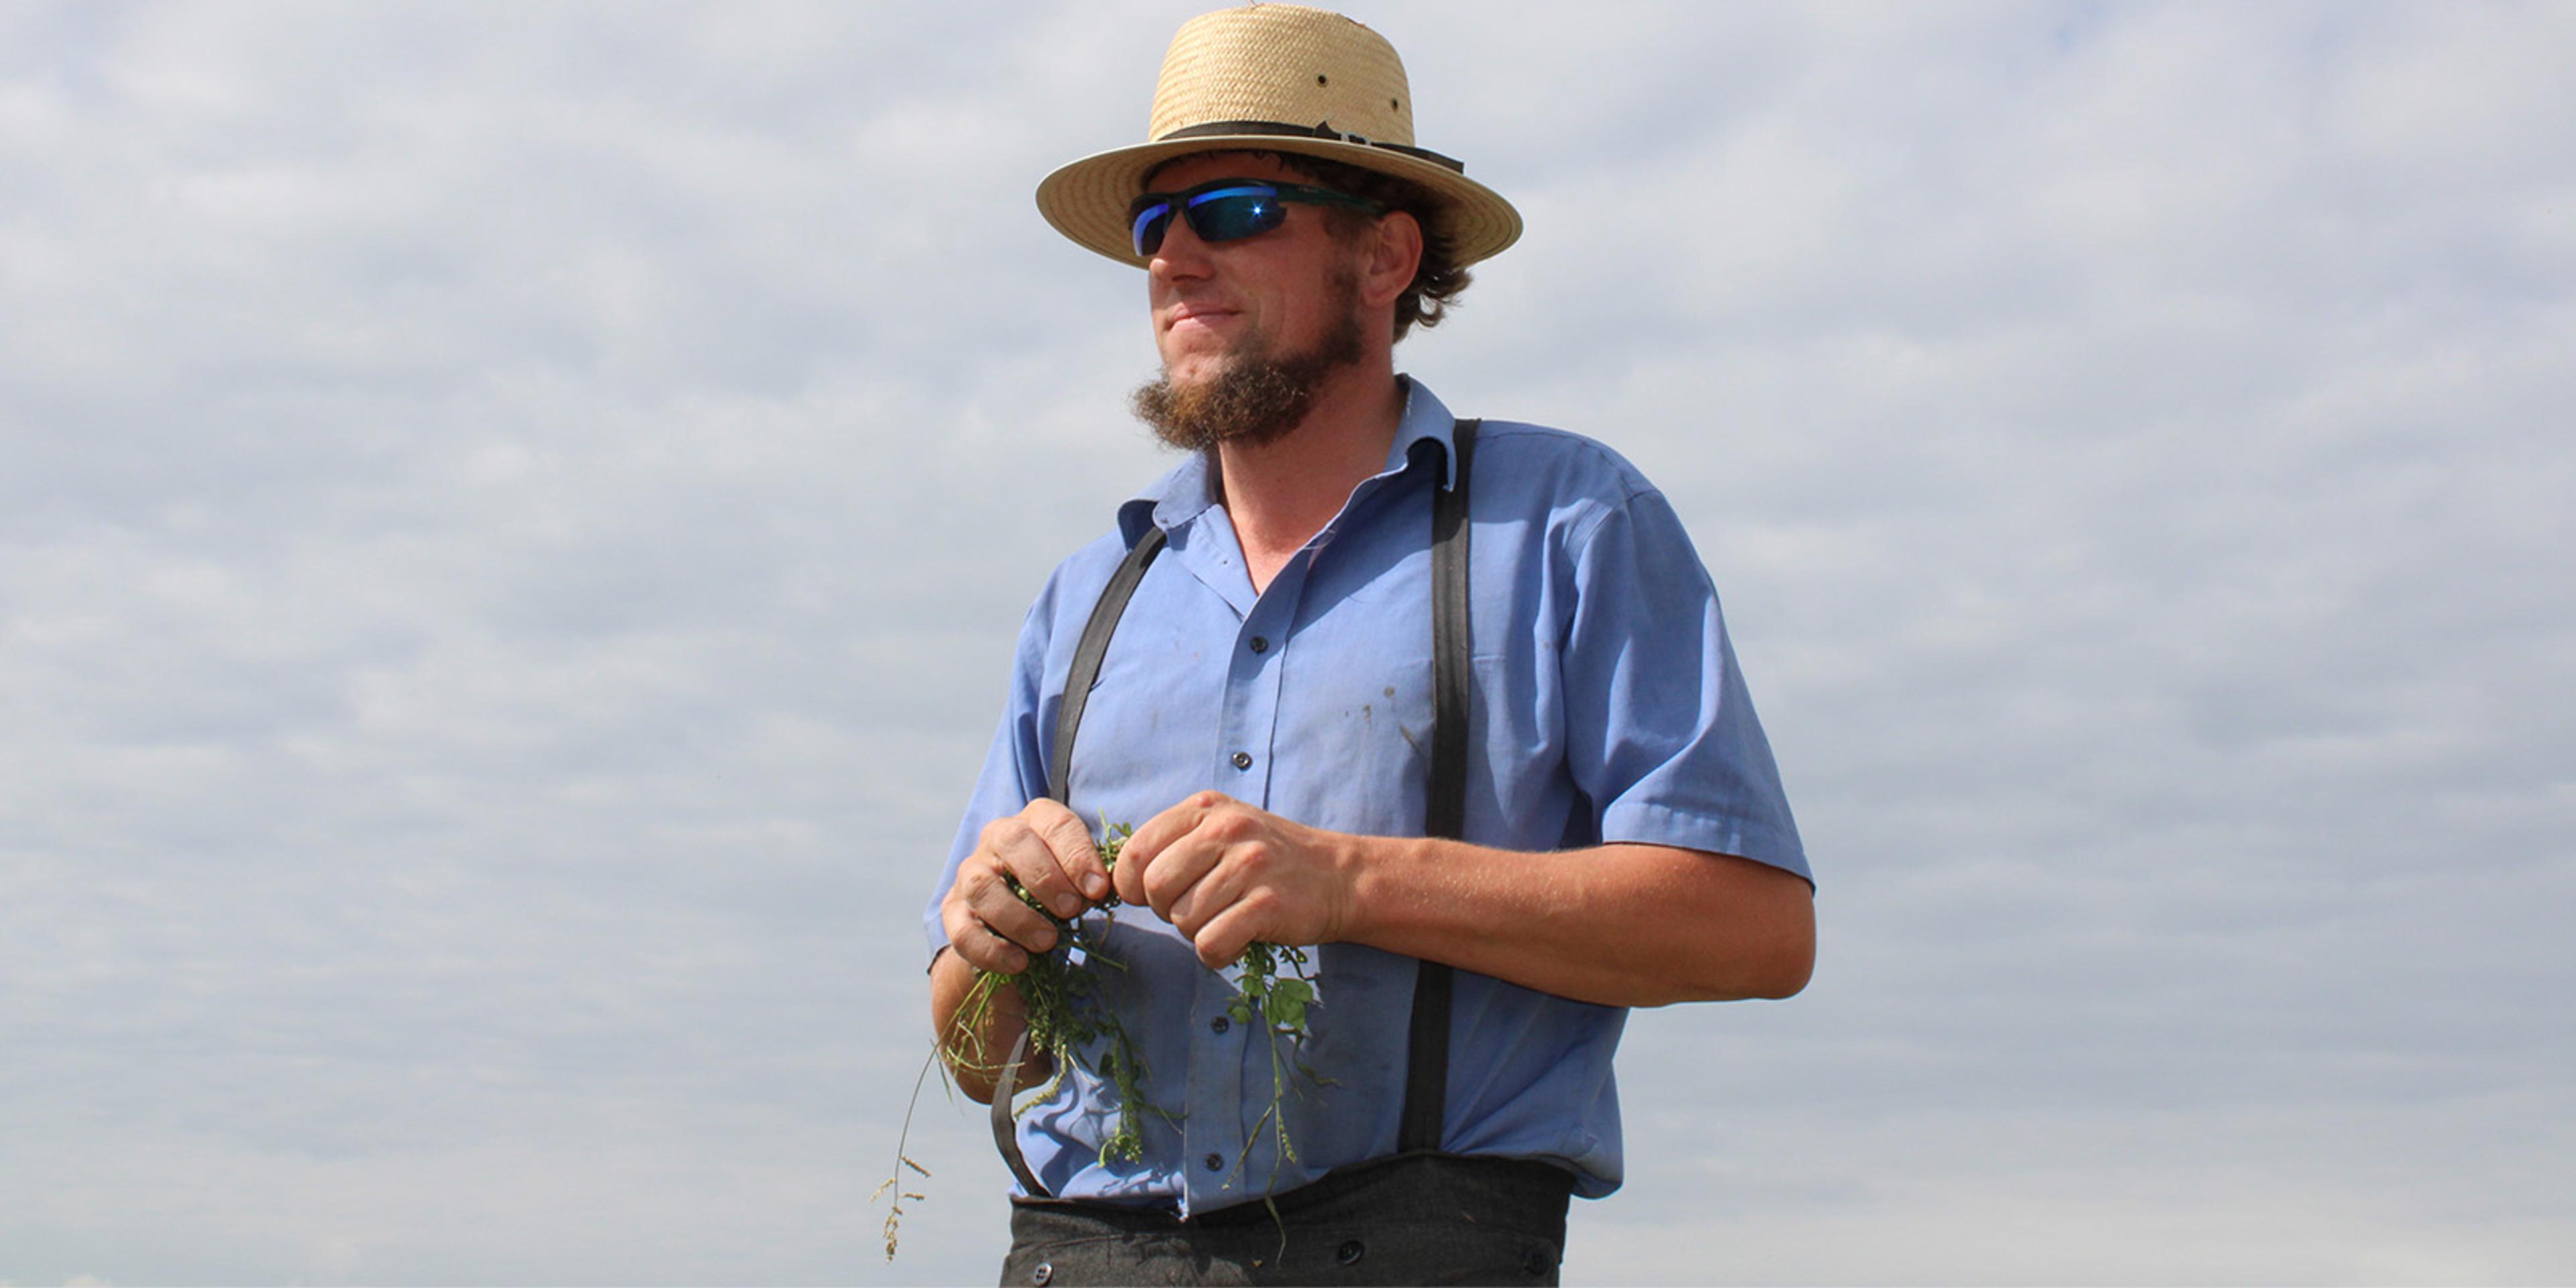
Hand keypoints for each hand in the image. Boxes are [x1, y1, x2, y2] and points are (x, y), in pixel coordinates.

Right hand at [940, 798, 1114, 975]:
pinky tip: (1018, 963)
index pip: (1056, 824)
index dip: (1078, 854)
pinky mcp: (952, 912)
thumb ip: (1090, 882)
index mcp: (1036, 822)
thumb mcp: (1078, 884)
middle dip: (1045, 877)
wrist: (1016, 936)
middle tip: (1071, 909)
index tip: (1098, 890)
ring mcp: (970, 873)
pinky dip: (991, 949)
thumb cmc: (1057, 897)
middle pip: (1013, 840)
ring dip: (1018, 917)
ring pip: (982, 886)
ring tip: (1047, 942)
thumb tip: (1101, 890)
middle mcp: (997, 838)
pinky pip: (963, 930)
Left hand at [1115, 791, 1353, 968]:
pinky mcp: (1268, 905)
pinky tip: (1239, 939)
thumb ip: (1174, 843)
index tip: (1151, 896)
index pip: (1137, 851)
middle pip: (1156, 888)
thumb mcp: (1221, 828)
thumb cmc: (1270, 859)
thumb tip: (1120, 882)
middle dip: (1167, 910)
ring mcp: (1249, 866)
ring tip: (1227, 918)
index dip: (1133, 885)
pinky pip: (1211, 944)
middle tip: (1198, 909)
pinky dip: (1218, 953)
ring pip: (1183, 920)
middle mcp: (1226, 830)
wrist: (1340, 877)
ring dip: (1198, 932)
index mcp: (1205, 808)